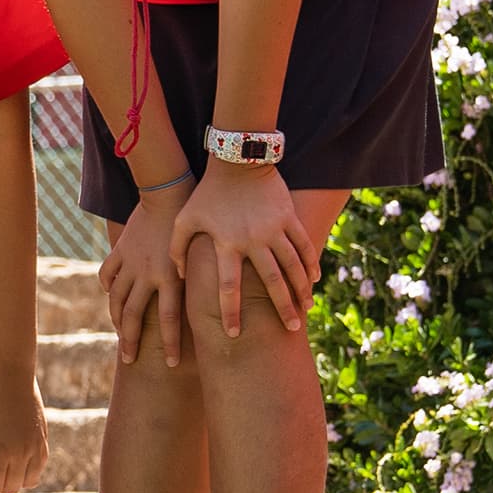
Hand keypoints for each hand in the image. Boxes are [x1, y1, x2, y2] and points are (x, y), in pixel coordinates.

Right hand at [101, 182, 188, 367]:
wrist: (169, 192)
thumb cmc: (195, 223)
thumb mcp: (202, 253)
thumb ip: (203, 280)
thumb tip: (224, 306)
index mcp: (171, 277)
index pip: (170, 320)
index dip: (170, 344)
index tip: (171, 364)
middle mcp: (148, 274)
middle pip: (136, 317)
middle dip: (132, 342)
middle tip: (130, 360)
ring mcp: (131, 263)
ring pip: (117, 300)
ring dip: (117, 321)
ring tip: (120, 336)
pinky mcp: (120, 251)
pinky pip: (108, 274)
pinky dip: (108, 287)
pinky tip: (111, 297)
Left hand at [169, 162, 312, 339]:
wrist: (237, 158)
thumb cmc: (208, 192)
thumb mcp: (185, 218)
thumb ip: (177, 248)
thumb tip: (180, 277)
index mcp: (226, 244)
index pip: (228, 286)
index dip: (230, 311)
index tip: (233, 333)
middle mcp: (253, 239)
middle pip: (271, 280)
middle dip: (282, 306)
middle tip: (291, 329)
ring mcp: (274, 228)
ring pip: (293, 265)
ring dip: (301, 288)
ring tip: (306, 308)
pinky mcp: (288, 217)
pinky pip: (303, 244)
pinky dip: (310, 262)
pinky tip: (314, 280)